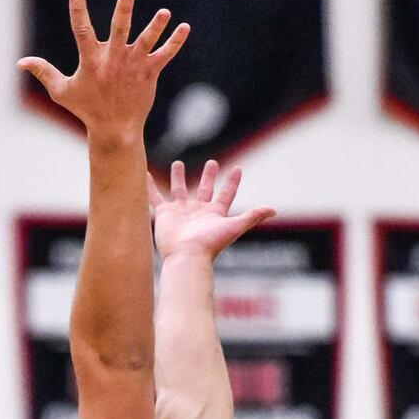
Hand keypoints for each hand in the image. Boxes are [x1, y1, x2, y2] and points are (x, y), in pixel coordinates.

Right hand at [19, 0, 188, 141]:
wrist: (115, 129)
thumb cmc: (86, 109)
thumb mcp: (61, 92)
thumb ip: (43, 72)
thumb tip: (21, 62)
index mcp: (91, 62)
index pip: (82, 31)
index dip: (78, 11)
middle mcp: (114, 60)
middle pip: (119, 30)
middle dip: (123, 11)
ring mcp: (134, 66)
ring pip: (147, 41)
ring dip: (156, 26)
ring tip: (165, 12)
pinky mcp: (150, 73)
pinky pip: (165, 54)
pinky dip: (175, 42)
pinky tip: (184, 27)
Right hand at [148, 160, 275, 259]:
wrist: (186, 256)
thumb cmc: (210, 244)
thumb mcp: (234, 227)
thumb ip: (252, 217)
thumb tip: (273, 210)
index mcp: (215, 213)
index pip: (226, 194)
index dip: (232, 182)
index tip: (237, 169)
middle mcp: (198, 211)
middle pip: (204, 189)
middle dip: (208, 176)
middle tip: (212, 163)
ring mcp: (180, 211)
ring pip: (179, 190)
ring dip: (178, 177)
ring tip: (177, 163)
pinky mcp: (165, 214)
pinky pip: (155, 197)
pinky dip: (149, 186)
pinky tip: (145, 174)